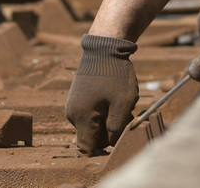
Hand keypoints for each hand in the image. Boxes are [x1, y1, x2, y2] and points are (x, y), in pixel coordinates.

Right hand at [65, 34, 138, 154]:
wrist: (104, 47)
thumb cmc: (115, 74)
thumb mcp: (122, 104)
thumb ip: (117, 129)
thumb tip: (111, 144)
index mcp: (82, 118)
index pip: (86, 149)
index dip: (102, 151)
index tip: (117, 142)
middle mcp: (72, 114)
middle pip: (92, 137)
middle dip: (110, 132)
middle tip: (127, 116)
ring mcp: (73, 105)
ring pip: (93, 125)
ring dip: (108, 120)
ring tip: (121, 104)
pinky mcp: (78, 98)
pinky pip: (91, 114)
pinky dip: (104, 111)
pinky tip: (114, 98)